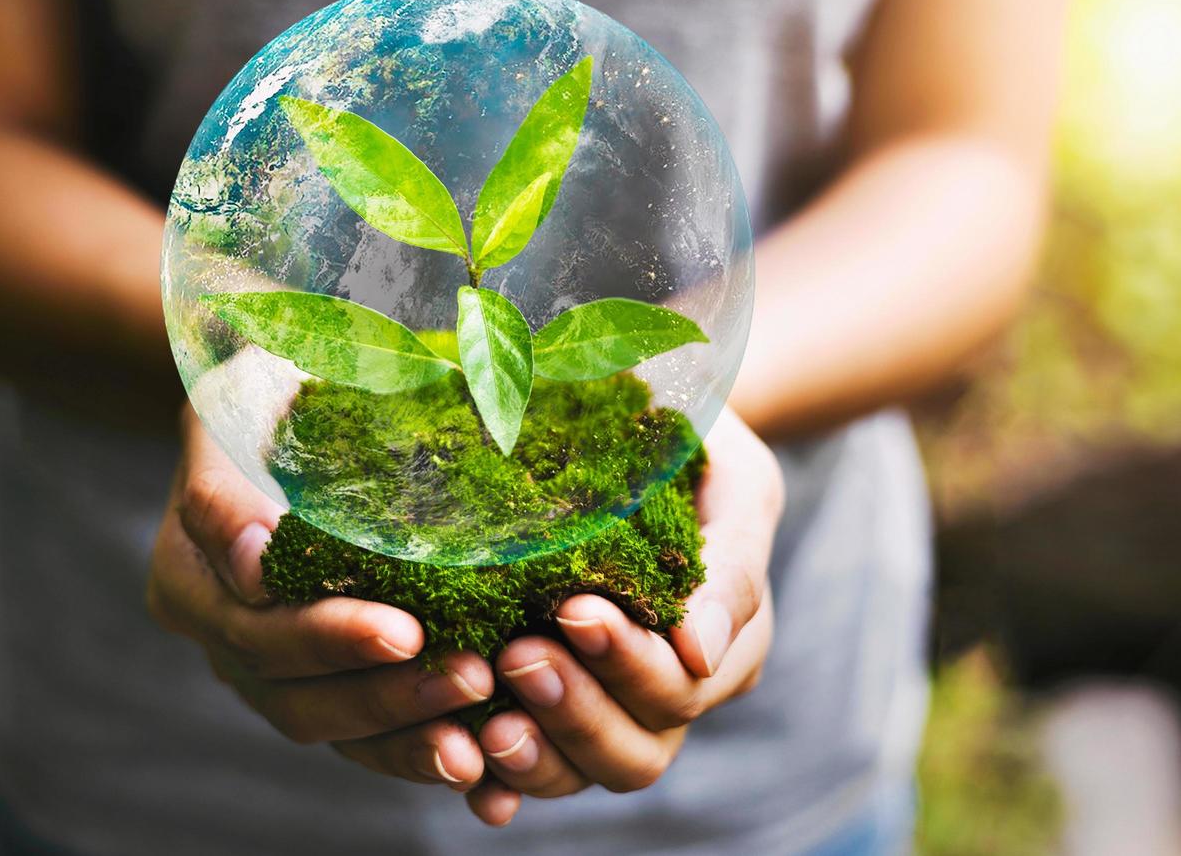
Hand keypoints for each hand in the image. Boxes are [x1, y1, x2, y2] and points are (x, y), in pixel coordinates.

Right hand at [147, 408, 496, 789]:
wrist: (270, 412)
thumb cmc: (258, 398)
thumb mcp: (230, 412)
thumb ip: (228, 493)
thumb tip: (256, 564)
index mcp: (186, 579)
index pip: (254, 625)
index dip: (328, 636)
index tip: (404, 628)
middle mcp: (219, 637)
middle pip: (293, 689)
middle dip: (383, 690)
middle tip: (468, 673)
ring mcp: (263, 671)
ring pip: (325, 723)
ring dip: (404, 731)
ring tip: (478, 729)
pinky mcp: (312, 686)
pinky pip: (356, 737)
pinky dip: (411, 750)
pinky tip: (477, 759)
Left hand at [465, 408, 783, 826]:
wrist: (637, 421)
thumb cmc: (694, 446)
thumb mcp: (735, 480)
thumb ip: (730, 564)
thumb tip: (695, 650)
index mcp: (723, 646)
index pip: (682, 687)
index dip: (628, 662)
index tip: (573, 608)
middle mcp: (671, 693)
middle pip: (636, 749)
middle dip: (576, 709)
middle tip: (519, 655)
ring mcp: (609, 710)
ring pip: (581, 771)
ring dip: (536, 753)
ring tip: (486, 722)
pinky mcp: (547, 710)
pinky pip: (531, 766)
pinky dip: (499, 782)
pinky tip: (466, 772)